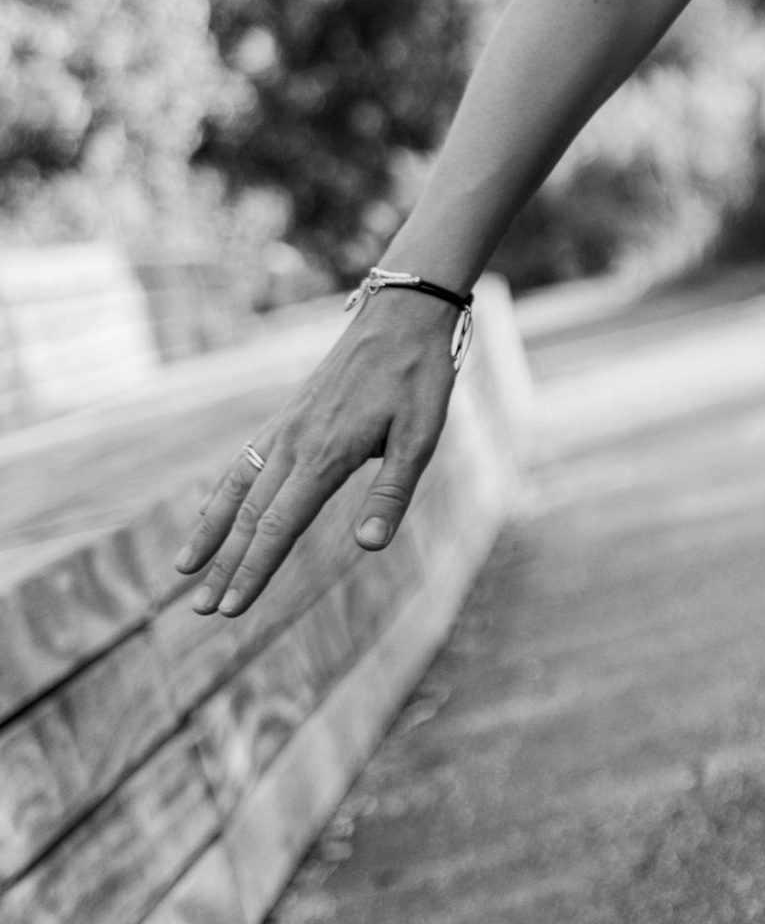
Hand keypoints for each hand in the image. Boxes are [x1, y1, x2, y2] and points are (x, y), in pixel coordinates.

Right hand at [176, 295, 459, 615]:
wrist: (401, 313)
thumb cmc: (418, 376)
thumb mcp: (421, 437)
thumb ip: (392, 493)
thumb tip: (368, 546)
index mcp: (326, 455)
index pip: (279, 527)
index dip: (253, 570)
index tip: (230, 608)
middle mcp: (294, 443)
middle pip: (250, 517)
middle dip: (225, 566)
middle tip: (201, 610)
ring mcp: (285, 427)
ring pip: (236, 488)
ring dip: (211, 532)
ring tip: (184, 569)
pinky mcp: (287, 416)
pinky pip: (244, 460)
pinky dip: (222, 492)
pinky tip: (213, 510)